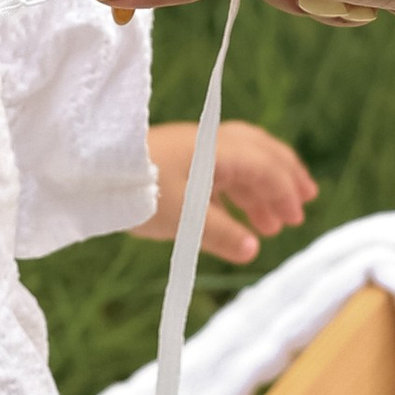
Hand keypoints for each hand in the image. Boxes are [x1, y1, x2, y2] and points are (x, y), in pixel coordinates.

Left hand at [140, 118, 317, 268]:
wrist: (91, 172)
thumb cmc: (140, 192)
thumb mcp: (184, 220)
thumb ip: (220, 235)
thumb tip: (252, 251)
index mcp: (219, 152)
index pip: (266, 167)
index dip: (285, 192)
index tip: (295, 218)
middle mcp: (211, 144)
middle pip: (261, 153)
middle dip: (285, 178)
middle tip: (304, 202)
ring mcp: (193, 149)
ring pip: (240, 163)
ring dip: (260, 189)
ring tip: (270, 224)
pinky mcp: (177, 160)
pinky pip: (218, 170)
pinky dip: (235, 191)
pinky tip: (235, 217)